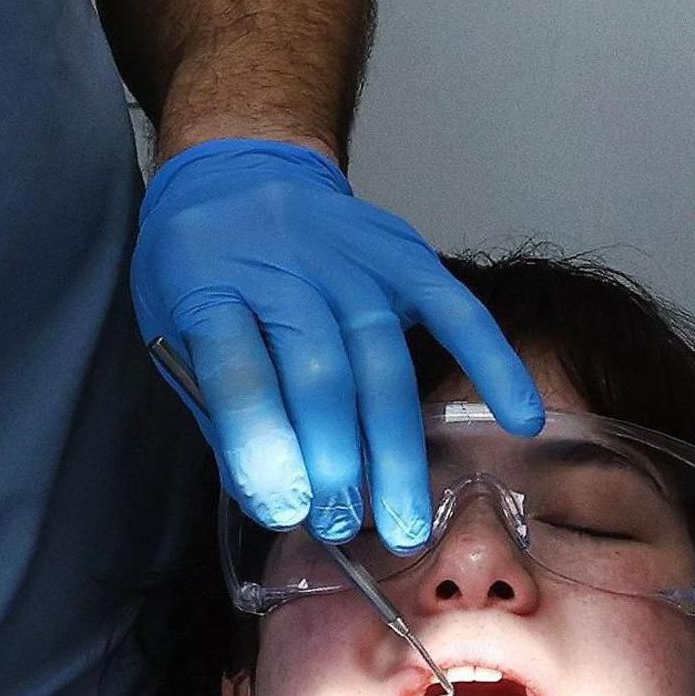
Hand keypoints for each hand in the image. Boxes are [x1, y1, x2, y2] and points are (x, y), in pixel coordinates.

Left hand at [134, 138, 543, 551]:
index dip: (264, 446)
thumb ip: (223, 411)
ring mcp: (350, 259)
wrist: (242, 168)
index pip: (237, 369)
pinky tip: (521, 419)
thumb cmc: (204, 267)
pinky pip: (455, 312)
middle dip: (336, 462)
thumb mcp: (173, 333)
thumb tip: (276, 498)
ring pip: (383, 362)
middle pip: (320, 373)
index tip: (286, 508)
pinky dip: (493, 363)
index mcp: (206, 284)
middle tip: (345, 526)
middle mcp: (283, 265)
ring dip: (397, 450)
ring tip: (406, 522)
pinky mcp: (404, 255)